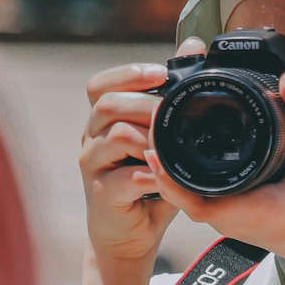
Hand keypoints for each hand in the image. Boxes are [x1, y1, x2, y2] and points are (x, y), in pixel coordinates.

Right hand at [80, 37, 205, 264]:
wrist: (132, 236)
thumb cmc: (149, 186)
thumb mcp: (166, 142)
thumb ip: (174, 101)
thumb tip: (193, 47)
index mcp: (103, 122)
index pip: (100, 85)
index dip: (128, 73)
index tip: (161, 73)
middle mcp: (91, 139)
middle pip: (107, 104)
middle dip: (144, 103)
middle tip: (172, 113)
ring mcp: (93, 166)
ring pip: (115, 135)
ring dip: (149, 138)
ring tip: (170, 147)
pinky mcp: (100, 194)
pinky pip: (122, 176)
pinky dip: (148, 174)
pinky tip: (163, 177)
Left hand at [134, 71, 284, 282]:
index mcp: (244, 209)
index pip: (188, 197)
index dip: (164, 173)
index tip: (151, 145)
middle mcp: (227, 218)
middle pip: (176, 190)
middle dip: (160, 157)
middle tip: (154, 118)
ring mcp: (225, 218)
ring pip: (183, 192)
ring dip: (169, 164)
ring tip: (162, 125)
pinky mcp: (228, 213)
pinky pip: (195, 194)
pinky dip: (183, 172)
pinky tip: (181, 147)